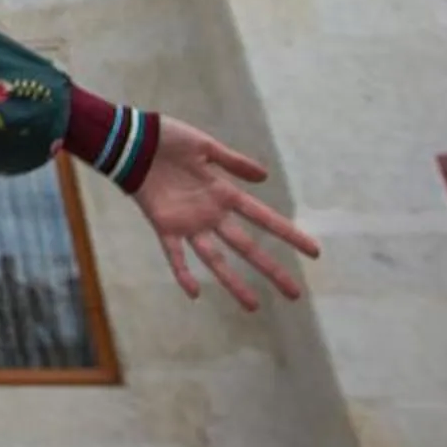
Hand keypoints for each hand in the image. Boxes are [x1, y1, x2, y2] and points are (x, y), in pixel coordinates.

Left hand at [130, 118, 320, 309]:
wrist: (133, 142)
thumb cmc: (168, 139)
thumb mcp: (205, 146)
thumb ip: (233, 162)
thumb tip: (265, 176)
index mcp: (224, 194)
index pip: (265, 218)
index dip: (289, 234)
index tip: (314, 251)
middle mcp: (211, 215)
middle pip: (247, 247)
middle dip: (271, 269)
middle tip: (294, 293)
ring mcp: (189, 224)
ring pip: (216, 259)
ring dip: (233, 282)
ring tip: (254, 306)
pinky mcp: (164, 227)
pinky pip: (175, 255)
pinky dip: (183, 273)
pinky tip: (195, 293)